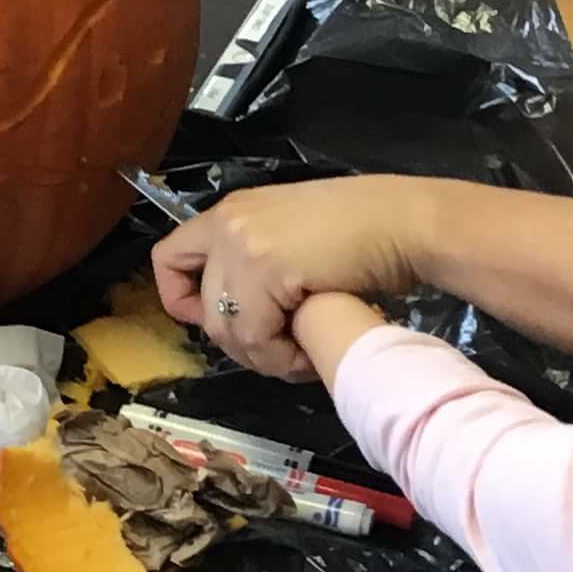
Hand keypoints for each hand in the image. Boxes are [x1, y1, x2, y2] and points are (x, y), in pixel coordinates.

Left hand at [154, 178, 430, 381]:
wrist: (405, 222)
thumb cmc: (366, 228)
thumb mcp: (294, 234)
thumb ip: (258, 260)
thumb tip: (239, 312)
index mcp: (230, 212)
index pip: (167, 259)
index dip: (183, 301)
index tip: (219, 320)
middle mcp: (227, 224)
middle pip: (204, 311)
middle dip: (243, 344)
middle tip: (284, 351)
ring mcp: (243, 246)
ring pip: (227, 331)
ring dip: (265, 357)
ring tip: (302, 356)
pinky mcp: (266, 271)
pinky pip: (257, 339)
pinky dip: (283, 359)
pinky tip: (311, 355)